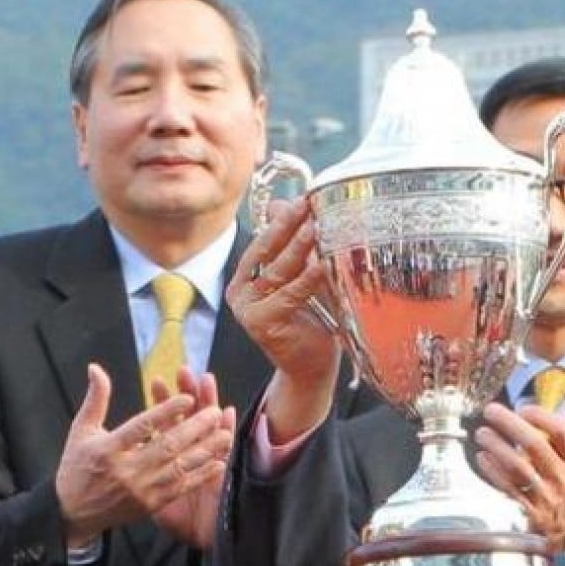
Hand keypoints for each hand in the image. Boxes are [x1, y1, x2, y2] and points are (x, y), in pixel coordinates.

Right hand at [55, 364, 233, 548]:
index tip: (188, 397)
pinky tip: (218, 462)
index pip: (141, 427)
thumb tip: (96, 367)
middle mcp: (126, 470)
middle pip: (166, 446)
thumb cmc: (78, 466)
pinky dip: (201, 475)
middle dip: (194, 428)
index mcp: (108, 449)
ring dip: (205, 450)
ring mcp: (141, 489)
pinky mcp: (152, 504)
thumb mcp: (81, 431)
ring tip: (225, 433)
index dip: (165, 411)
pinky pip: (181, 487)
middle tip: (215, 412)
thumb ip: (96, 400)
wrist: (73, 513)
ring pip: (179, 466)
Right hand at [227, 197, 339, 442]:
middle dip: (289, 225)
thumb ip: (296, 249)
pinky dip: (309, 276)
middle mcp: (241, 293)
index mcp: (245, 279)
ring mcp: (248, 309)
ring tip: (317, 225)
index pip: (263, 242)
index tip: (304, 198)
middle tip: (309, 203)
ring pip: (278, 270)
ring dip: (299, 246)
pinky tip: (324, 261)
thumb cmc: (311, 323)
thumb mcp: (303, 279)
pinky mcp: (262, 323)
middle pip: (267, 251)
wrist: (311, 368)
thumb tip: (283, 206)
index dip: (282, 219)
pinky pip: (291, 292)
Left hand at [474, 393, 564, 552]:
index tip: (524, 408)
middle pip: (537, 446)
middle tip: (492, 411)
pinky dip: (493, 470)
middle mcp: (563, 479)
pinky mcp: (526, 512)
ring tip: (482, 433)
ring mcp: (545, 497)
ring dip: (497, 445)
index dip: (543, 417)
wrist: (563, 534)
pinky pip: (507, 488)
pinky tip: (483, 457)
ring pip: (519, 466)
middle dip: (511, 424)